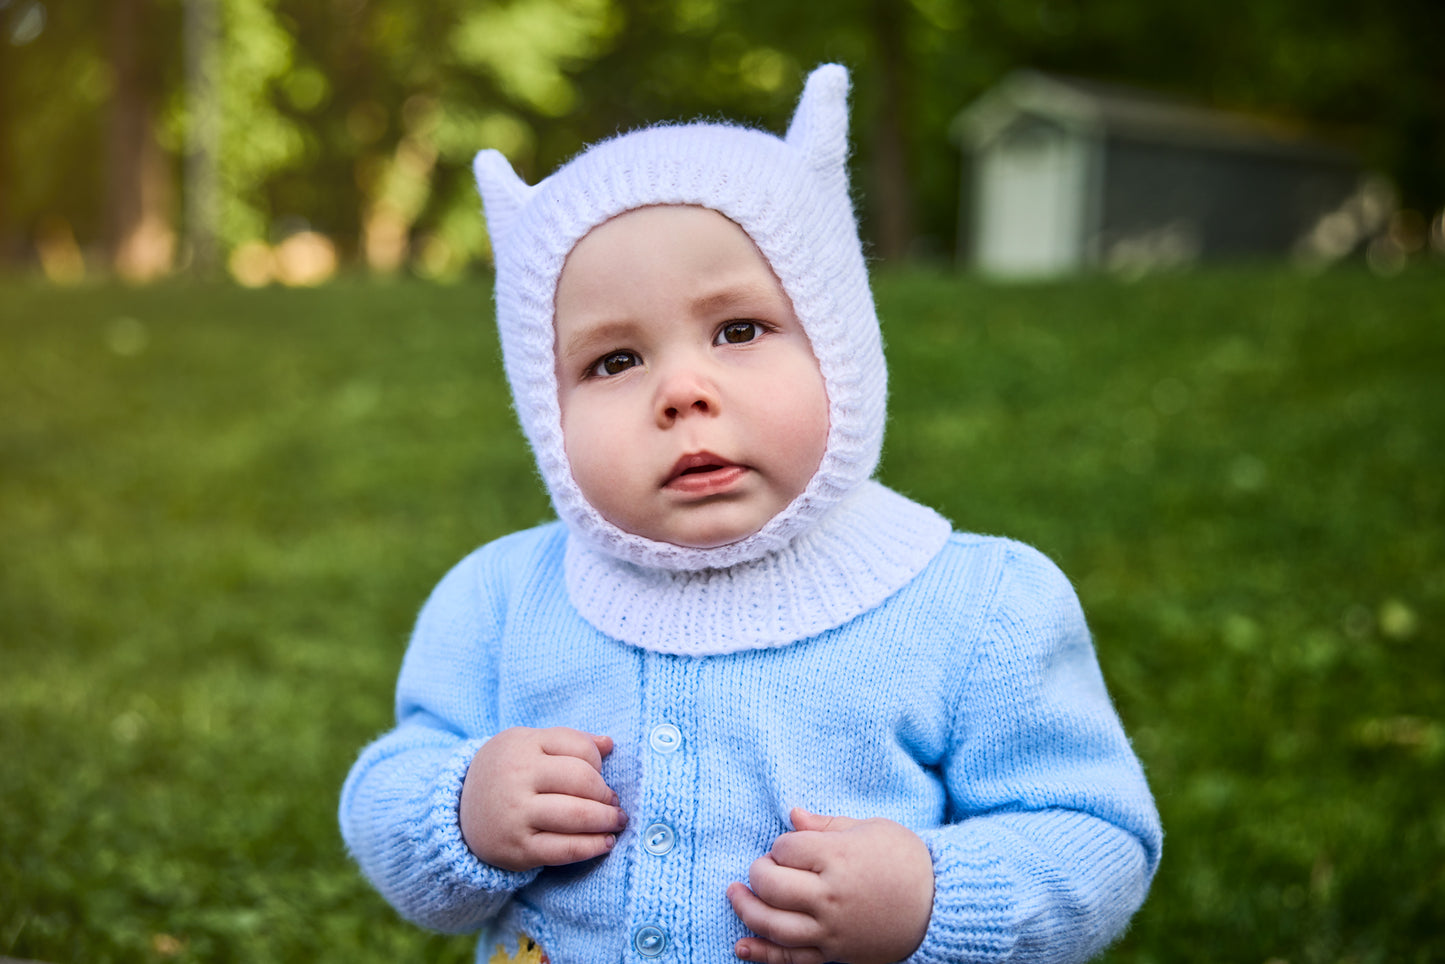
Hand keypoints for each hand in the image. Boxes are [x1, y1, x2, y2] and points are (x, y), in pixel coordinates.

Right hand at [459, 726, 626, 871]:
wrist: (459, 811)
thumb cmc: (506, 772)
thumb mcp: (528, 744)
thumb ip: (569, 741)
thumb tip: (609, 744)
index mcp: (523, 744)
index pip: (579, 748)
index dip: (599, 762)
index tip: (600, 774)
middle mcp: (517, 777)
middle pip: (582, 780)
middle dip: (607, 794)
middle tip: (614, 803)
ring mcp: (517, 814)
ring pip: (578, 815)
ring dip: (607, 820)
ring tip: (616, 821)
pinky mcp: (519, 848)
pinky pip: (566, 849)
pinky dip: (593, 846)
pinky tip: (605, 843)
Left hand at [728, 808, 933, 963]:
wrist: (939, 906)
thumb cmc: (907, 860)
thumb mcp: (870, 829)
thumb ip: (826, 825)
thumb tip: (792, 815)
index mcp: (838, 858)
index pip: (785, 849)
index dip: (782, 845)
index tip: (792, 846)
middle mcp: (830, 896)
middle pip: (771, 885)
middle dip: (759, 872)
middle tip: (765, 867)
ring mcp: (830, 929)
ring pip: (773, 924)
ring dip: (746, 909)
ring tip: (735, 894)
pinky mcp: (835, 954)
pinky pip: (790, 959)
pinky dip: (762, 954)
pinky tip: (741, 946)